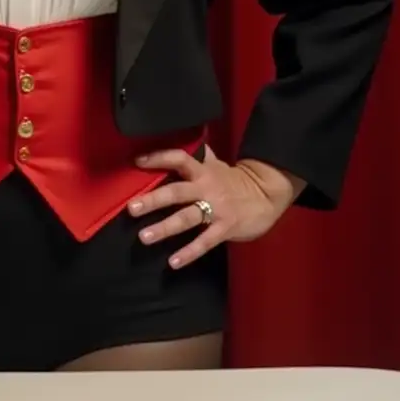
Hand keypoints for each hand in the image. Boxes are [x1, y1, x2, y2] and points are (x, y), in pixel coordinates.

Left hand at [128, 147, 302, 269]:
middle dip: (154, 200)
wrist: (267, 196)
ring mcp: (215, 210)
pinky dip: (189, 253)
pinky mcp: (225, 229)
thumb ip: (201, 156)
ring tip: (144, 237)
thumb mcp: (218, 165)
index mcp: (203, 171)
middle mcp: (206, 189)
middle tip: (132, 208)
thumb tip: (189, 138)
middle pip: (177, 192)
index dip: (159, 158)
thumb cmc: (236, 181)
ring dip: (164, 228)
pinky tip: (173, 262)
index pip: (179, 159)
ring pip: (186, 218)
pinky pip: (205, 242)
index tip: (137, 161)